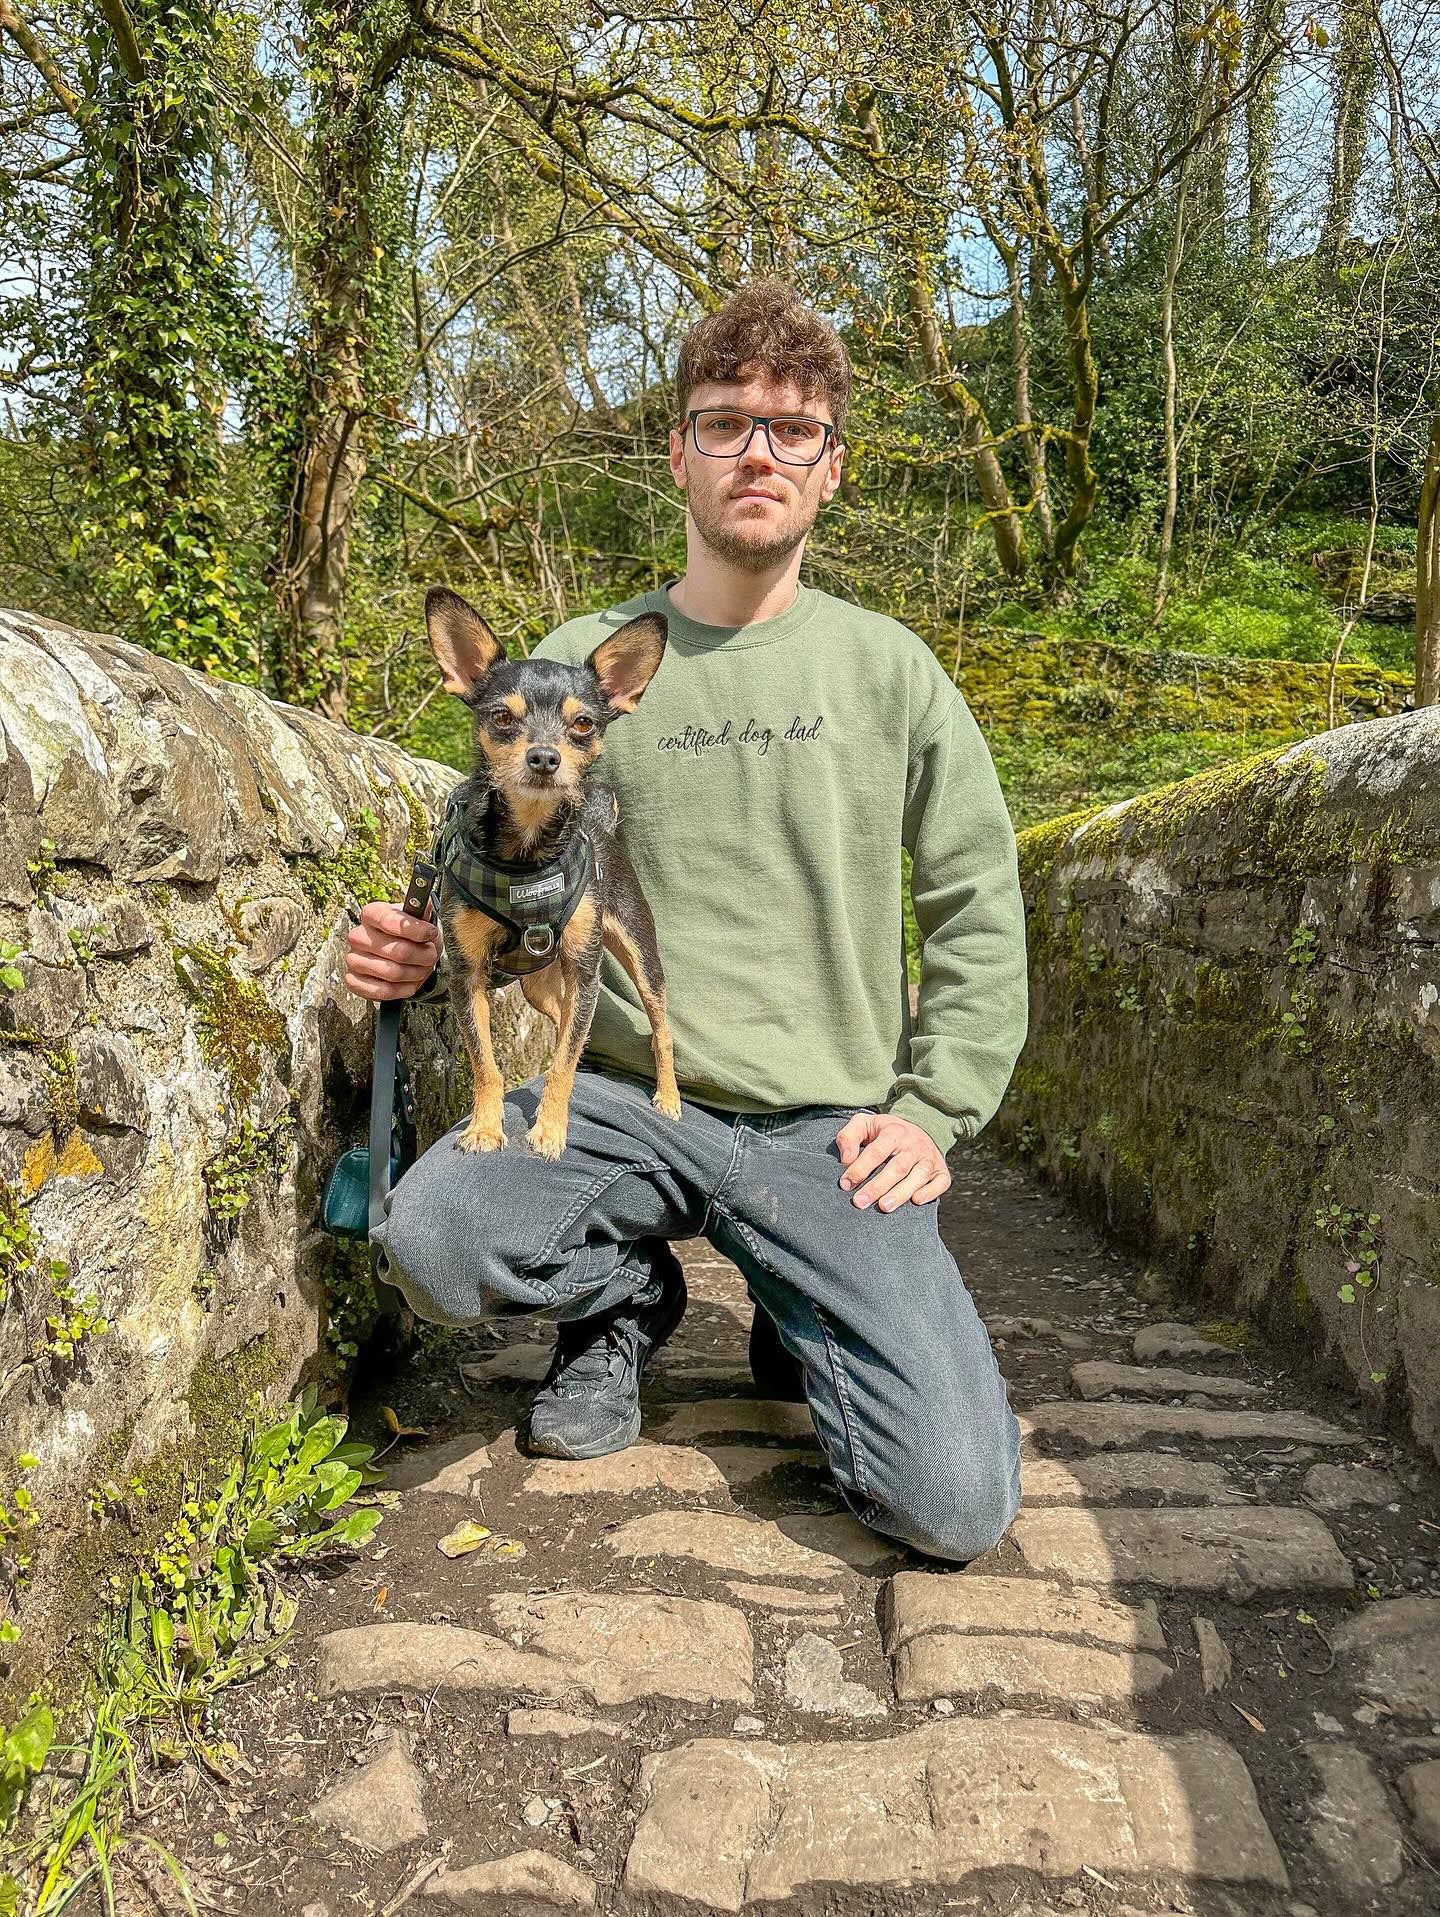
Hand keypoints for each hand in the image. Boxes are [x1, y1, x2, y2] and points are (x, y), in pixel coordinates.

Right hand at [344, 899, 440, 1001]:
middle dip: (424, 956)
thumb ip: (422, 911)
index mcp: (371, 914)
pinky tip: (410, 982)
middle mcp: (358, 936)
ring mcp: (353, 959)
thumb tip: (427, 904)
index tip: (431, 933)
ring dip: (417, 973)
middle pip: (398, 951)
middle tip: (431, 954)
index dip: (416, 930)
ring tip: (422, 968)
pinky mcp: (353, 980)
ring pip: (394, 973)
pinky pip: (383, 991)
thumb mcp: (418, 918)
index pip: (390, 921)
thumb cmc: (409, 935)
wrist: (398, 955)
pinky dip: (403, 989)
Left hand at [835, 1111, 949, 1211]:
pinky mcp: (941, 1171)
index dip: (860, 1168)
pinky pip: (941, 1182)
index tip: (846, 1184)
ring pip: (918, 1176)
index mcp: (894, 1131)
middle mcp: (914, 1144)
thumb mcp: (864, 1124)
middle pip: (897, 1167)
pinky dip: (930, 1192)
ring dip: (901, 1193)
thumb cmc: (884, 1132)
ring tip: (884, 1207)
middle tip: (860, 1202)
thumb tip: (846, 1159)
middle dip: (878, 1186)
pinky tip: (916, 1201)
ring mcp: (930, 1158)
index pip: (876, 1151)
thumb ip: (848, 1137)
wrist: (918, 1129)